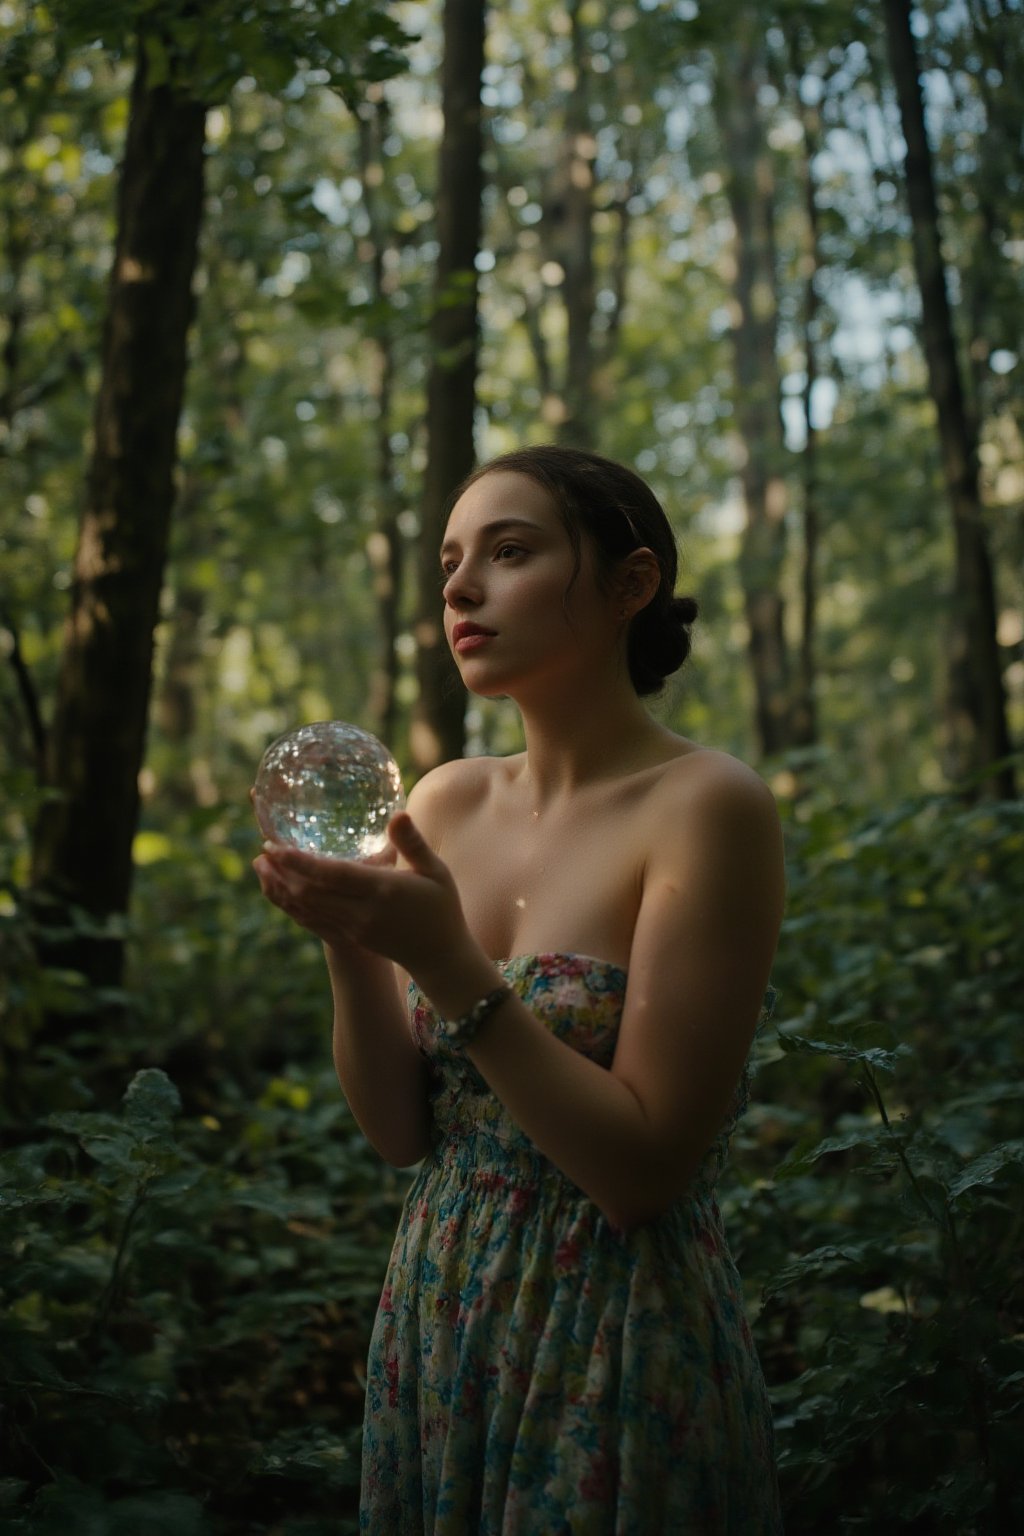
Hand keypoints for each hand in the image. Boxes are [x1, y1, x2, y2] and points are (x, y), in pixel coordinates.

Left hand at [252, 812, 473, 982]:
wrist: (439, 955)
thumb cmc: (441, 906)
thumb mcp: (436, 871)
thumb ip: (413, 843)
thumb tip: (397, 814)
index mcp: (384, 890)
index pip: (333, 875)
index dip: (301, 862)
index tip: (276, 845)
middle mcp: (363, 912)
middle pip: (312, 893)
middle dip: (282, 872)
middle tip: (263, 849)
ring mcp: (354, 928)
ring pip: (307, 909)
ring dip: (281, 888)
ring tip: (261, 866)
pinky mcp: (350, 937)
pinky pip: (313, 922)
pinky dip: (292, 906)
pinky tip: (280, 891)